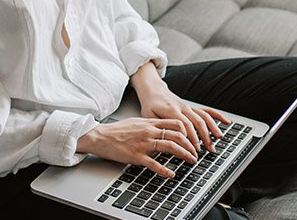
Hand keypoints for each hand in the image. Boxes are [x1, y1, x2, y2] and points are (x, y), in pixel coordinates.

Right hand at [76, 118, 199, 177]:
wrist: (101, 136)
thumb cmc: (117, 131)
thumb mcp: (137, 122)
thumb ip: (151, 124)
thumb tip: (164, 128)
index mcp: (150, 123)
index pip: (175, 123)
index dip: (188, 131)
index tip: (194, 138)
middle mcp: (149, 131)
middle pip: (177, 135)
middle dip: (190, 145)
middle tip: (196, 152)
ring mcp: (144, 144)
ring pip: (170, 146)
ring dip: (184, 154)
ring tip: (191, 160)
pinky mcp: (137, 156)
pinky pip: (154, 164)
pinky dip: (165, 170)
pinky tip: (171, 174)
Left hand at [137, 84, 228, 154]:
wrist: (153, 91)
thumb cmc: (150, 106)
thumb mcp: (149, 117)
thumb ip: (159, 127)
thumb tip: (167, 139)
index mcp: (171, 110)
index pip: (185, 125)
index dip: (191, 138)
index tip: (194, 149)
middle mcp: (183, 108)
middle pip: (197, 122)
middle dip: (205, 136)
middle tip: (209, 149)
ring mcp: (189, 107)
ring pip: (204, 117)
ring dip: (213, 128)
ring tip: (218, 139)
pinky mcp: (192, 107)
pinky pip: (206, 111)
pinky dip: (217, 116)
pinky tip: (226, 122)